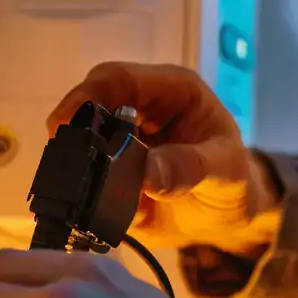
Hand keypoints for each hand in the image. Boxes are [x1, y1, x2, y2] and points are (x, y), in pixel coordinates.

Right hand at [49, 62, 278, 257]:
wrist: (226, 218)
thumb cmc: (232, 180)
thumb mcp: (226, 171)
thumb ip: (190, 167)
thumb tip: (146, 171)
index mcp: (170, 92)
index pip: (119, 79)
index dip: (88, 94)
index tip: (66, 122)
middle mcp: (137, 111)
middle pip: (88, 106)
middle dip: (74, 132)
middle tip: (64, 161)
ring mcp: (117, 143)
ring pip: (79, 143)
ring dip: (76, 167)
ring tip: (82, 191)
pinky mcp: (107, 175)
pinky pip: (85, 182)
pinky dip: (84, 196)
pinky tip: (97, 212)